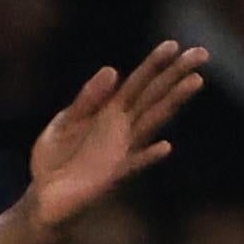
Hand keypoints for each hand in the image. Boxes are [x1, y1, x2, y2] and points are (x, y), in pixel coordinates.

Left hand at [23, 42, 206, 233]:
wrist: (41, 199)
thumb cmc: (54, 159)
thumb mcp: (65, 123)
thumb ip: (87, 100)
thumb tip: (112, 69)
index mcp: (108, 113)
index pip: (138, 83)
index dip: (155, 64)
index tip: (174, 45)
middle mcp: (121, 129)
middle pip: (154, 96)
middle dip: (177, 74)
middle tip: (202, 53)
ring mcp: (120, 152)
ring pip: (151, 122)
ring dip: (172, 102)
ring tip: (195, 81)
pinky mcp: (111, 176)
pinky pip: (133, 164)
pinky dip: (147, 156)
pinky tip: (165, 146)